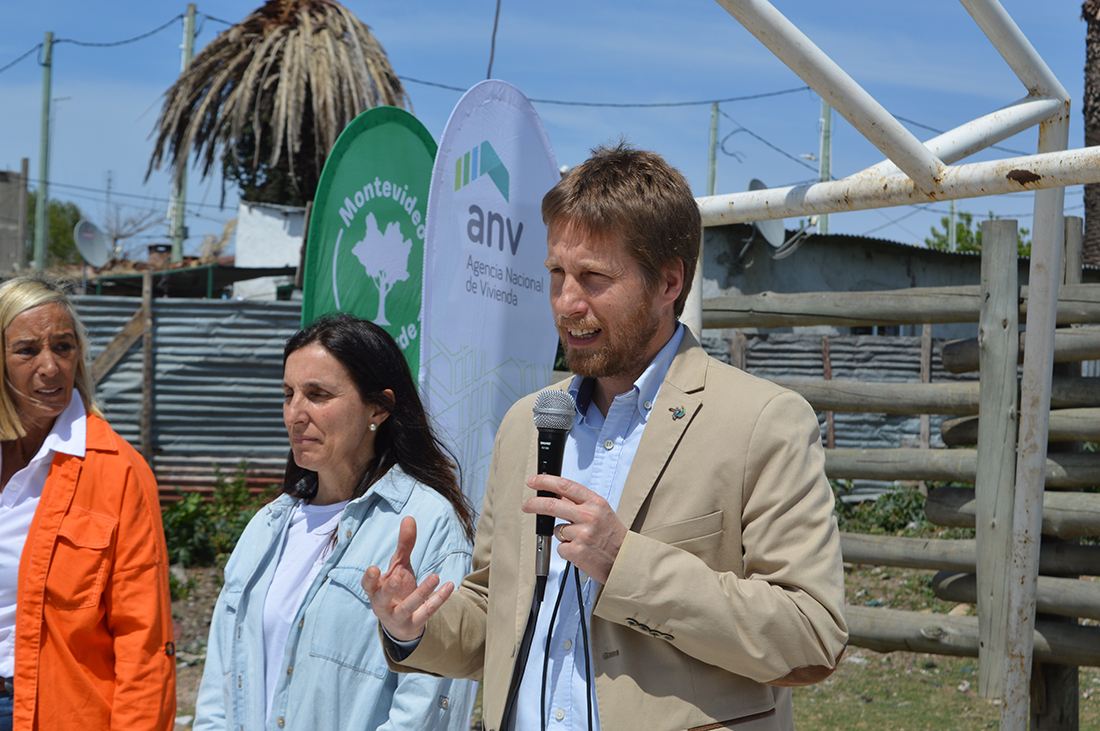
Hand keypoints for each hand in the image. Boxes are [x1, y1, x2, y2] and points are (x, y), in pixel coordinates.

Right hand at [361, 516, 454, 641]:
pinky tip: (449, 586)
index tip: (374, 569)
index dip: (369, 579)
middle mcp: (382, 605)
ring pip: (407, 607)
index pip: (368, 585)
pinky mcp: (413, 625)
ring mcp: (397, 617)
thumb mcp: (399, 566)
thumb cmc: (397, 589)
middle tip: (397, 577)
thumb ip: (404, 545)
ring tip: (435, 576)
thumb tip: (409, 518)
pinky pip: (426, 613)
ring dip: (421, 592)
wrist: (401, 623)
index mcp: (375, 590)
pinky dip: (438, 599)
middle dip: (389, 589)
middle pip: (382, 598)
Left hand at [521, 475, 626, 583]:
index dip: (546, 482)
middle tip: (526, 505)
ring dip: (563, 536)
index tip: (533, 481)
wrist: (625, 560)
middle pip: (552, 505)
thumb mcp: (601, 512)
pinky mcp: (577, 551)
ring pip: (557, 530)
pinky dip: (567, 550)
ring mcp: (582, 534)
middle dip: (534, 504)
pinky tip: (581, 551)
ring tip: (581, 540)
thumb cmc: (613, 536)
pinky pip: (561, 547)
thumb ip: (580, 503)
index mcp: (595, 503)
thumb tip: (557, 495)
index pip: (565, 486)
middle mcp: (589, 516)